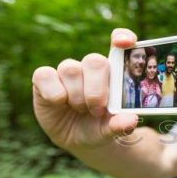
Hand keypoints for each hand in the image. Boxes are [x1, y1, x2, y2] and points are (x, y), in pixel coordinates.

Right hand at [32, 28, 139, 151]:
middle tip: (98, 110)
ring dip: (77, 96)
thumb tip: (132, 120)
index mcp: (112, 73)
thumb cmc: (98, 128)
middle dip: (97, 89)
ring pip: (71, 69)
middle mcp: (90, 68)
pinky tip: (59, 103)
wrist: (77, 141)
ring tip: (81, 110)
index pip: (119, 42)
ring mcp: (67, 72)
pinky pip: (45, 74)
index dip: (123, 36)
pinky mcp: (44, 79)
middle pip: (95, 61)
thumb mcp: (110, 131)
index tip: (126, 42)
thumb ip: (120, 125)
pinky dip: (54, 92)